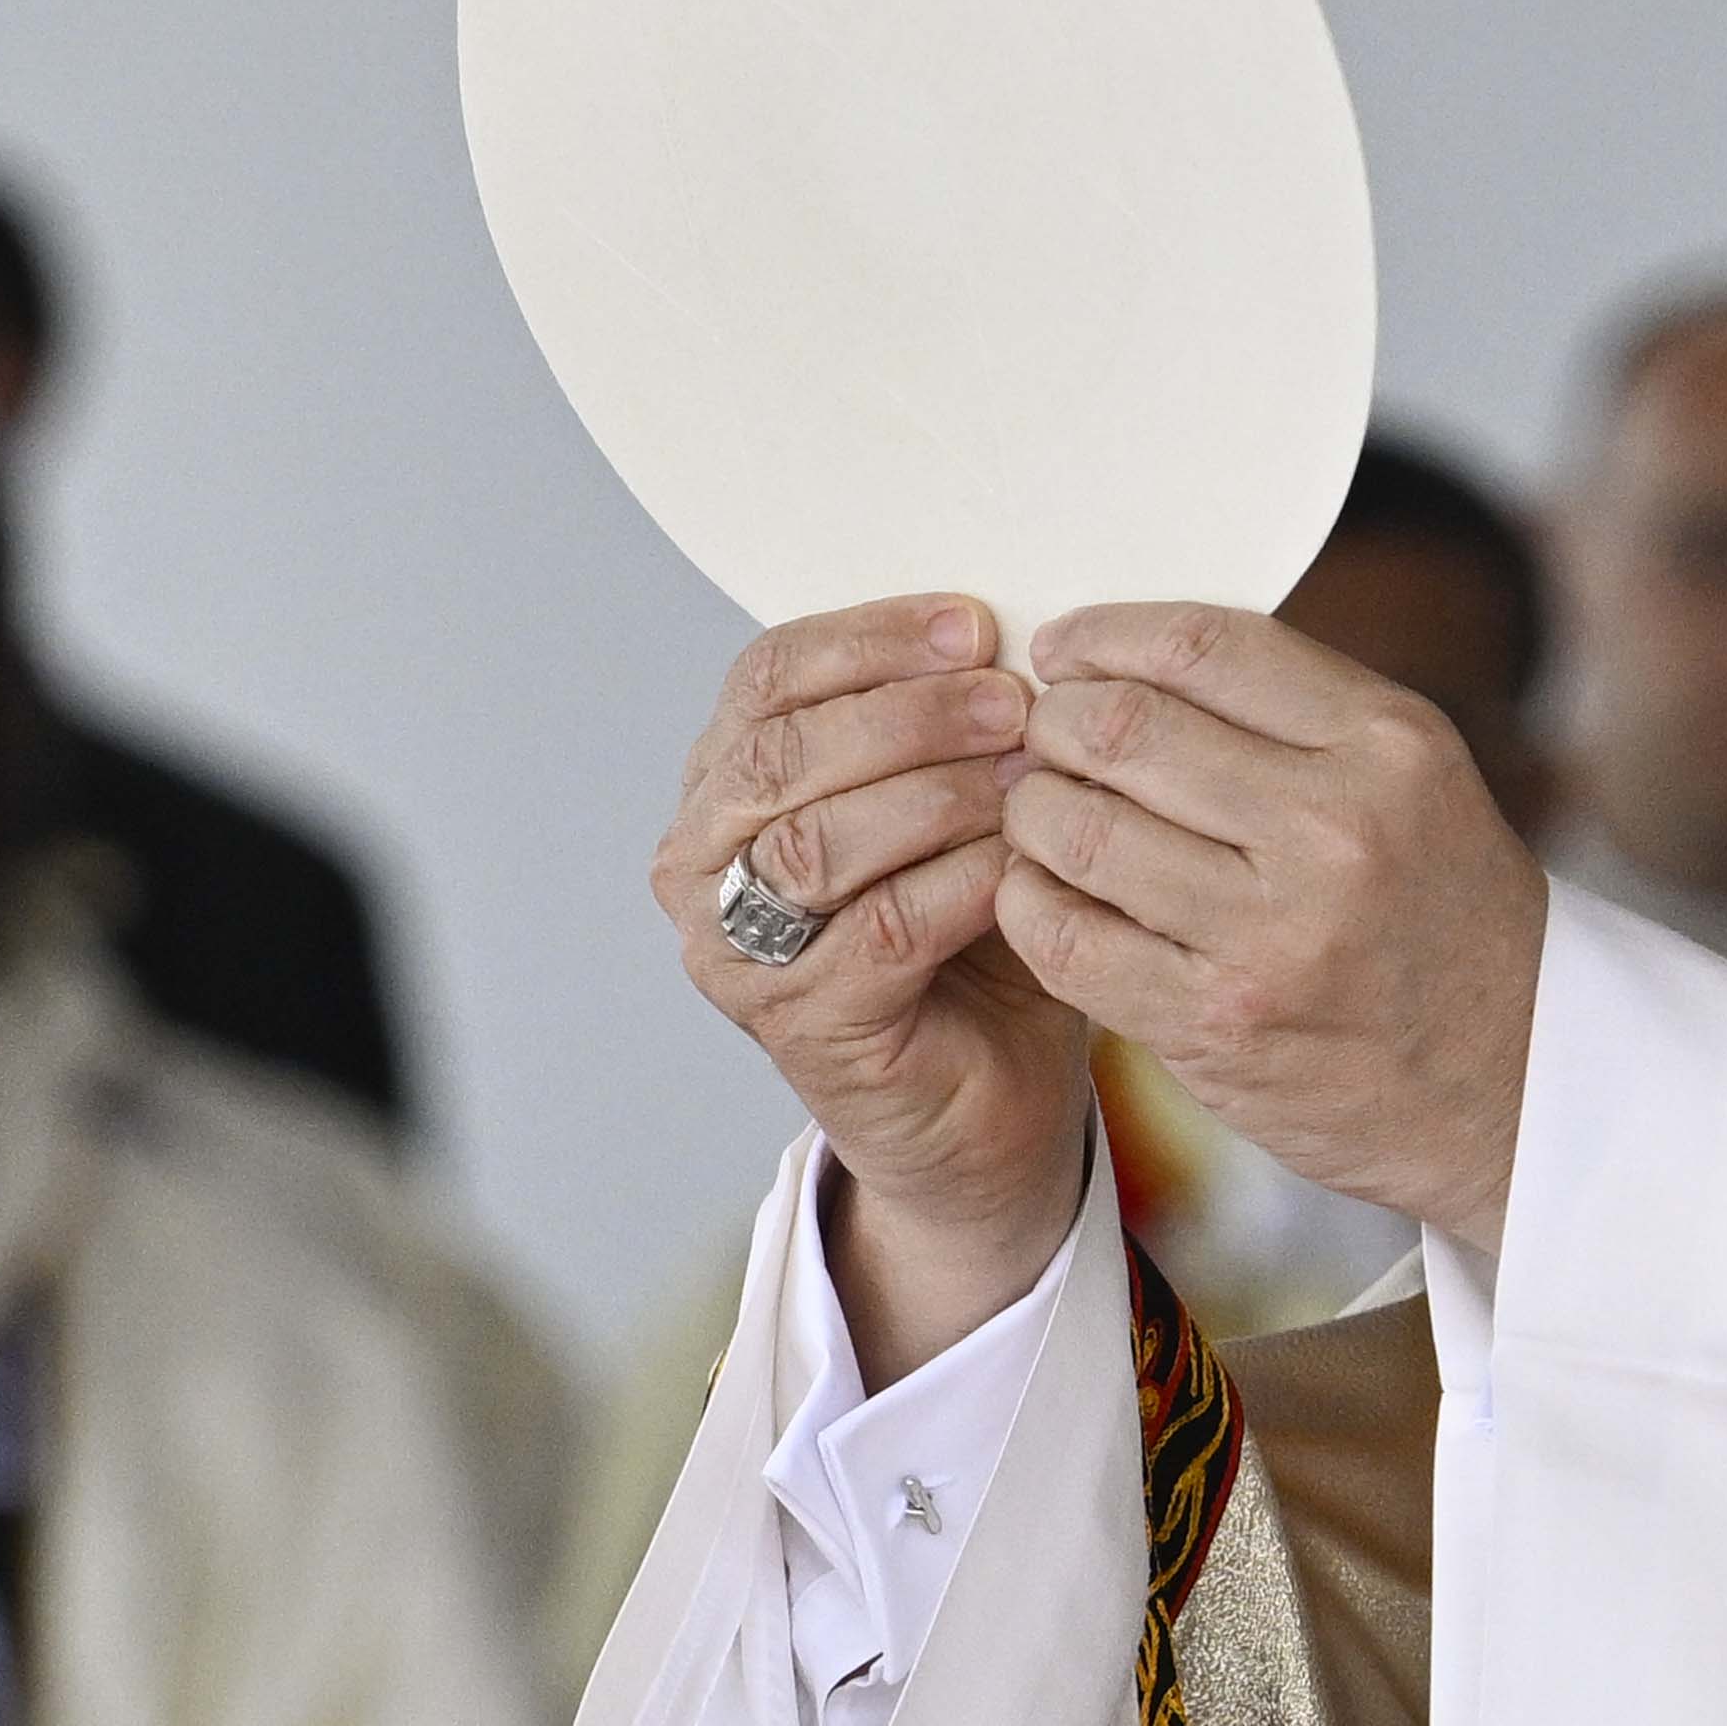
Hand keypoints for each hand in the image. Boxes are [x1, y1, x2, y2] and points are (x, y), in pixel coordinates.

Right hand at [652, 599, 1086, 1380]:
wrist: (985, 1103)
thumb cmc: (969, 937)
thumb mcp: (949, 803)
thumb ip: (944, 722)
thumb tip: (1005, 622)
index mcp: (726, 782)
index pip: (767, 676)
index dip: (870, 638)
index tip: (976, 625)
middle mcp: (702, 863)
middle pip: (783, 750)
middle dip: (908, 712)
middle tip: (1014, 702)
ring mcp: (735, 951)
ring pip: (815, 839)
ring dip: (932, 793)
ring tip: (1025, 778)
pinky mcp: (798, 1024)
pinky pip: (877, 929)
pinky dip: (956, 884)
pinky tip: (1019, 867)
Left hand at [999, 605, 1546, 1254]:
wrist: (1510, 1081)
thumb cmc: (1441, 914)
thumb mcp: (1413, 780)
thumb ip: (1293, 713)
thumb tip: (1127, 657)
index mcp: (1387, 745)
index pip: (1204, 648)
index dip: (1106, 637)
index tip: (1063, 652)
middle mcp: (1335, 830)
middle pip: (1125, 729)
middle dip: (1055, 723)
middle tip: (1042, 739)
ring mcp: (1273, 935)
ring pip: (1079, 829)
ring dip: (1031, 812)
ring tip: (1040, 815)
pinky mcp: (1217, 1024)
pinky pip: (1069, 939)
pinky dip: (1029, 902)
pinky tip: (1042, 891)